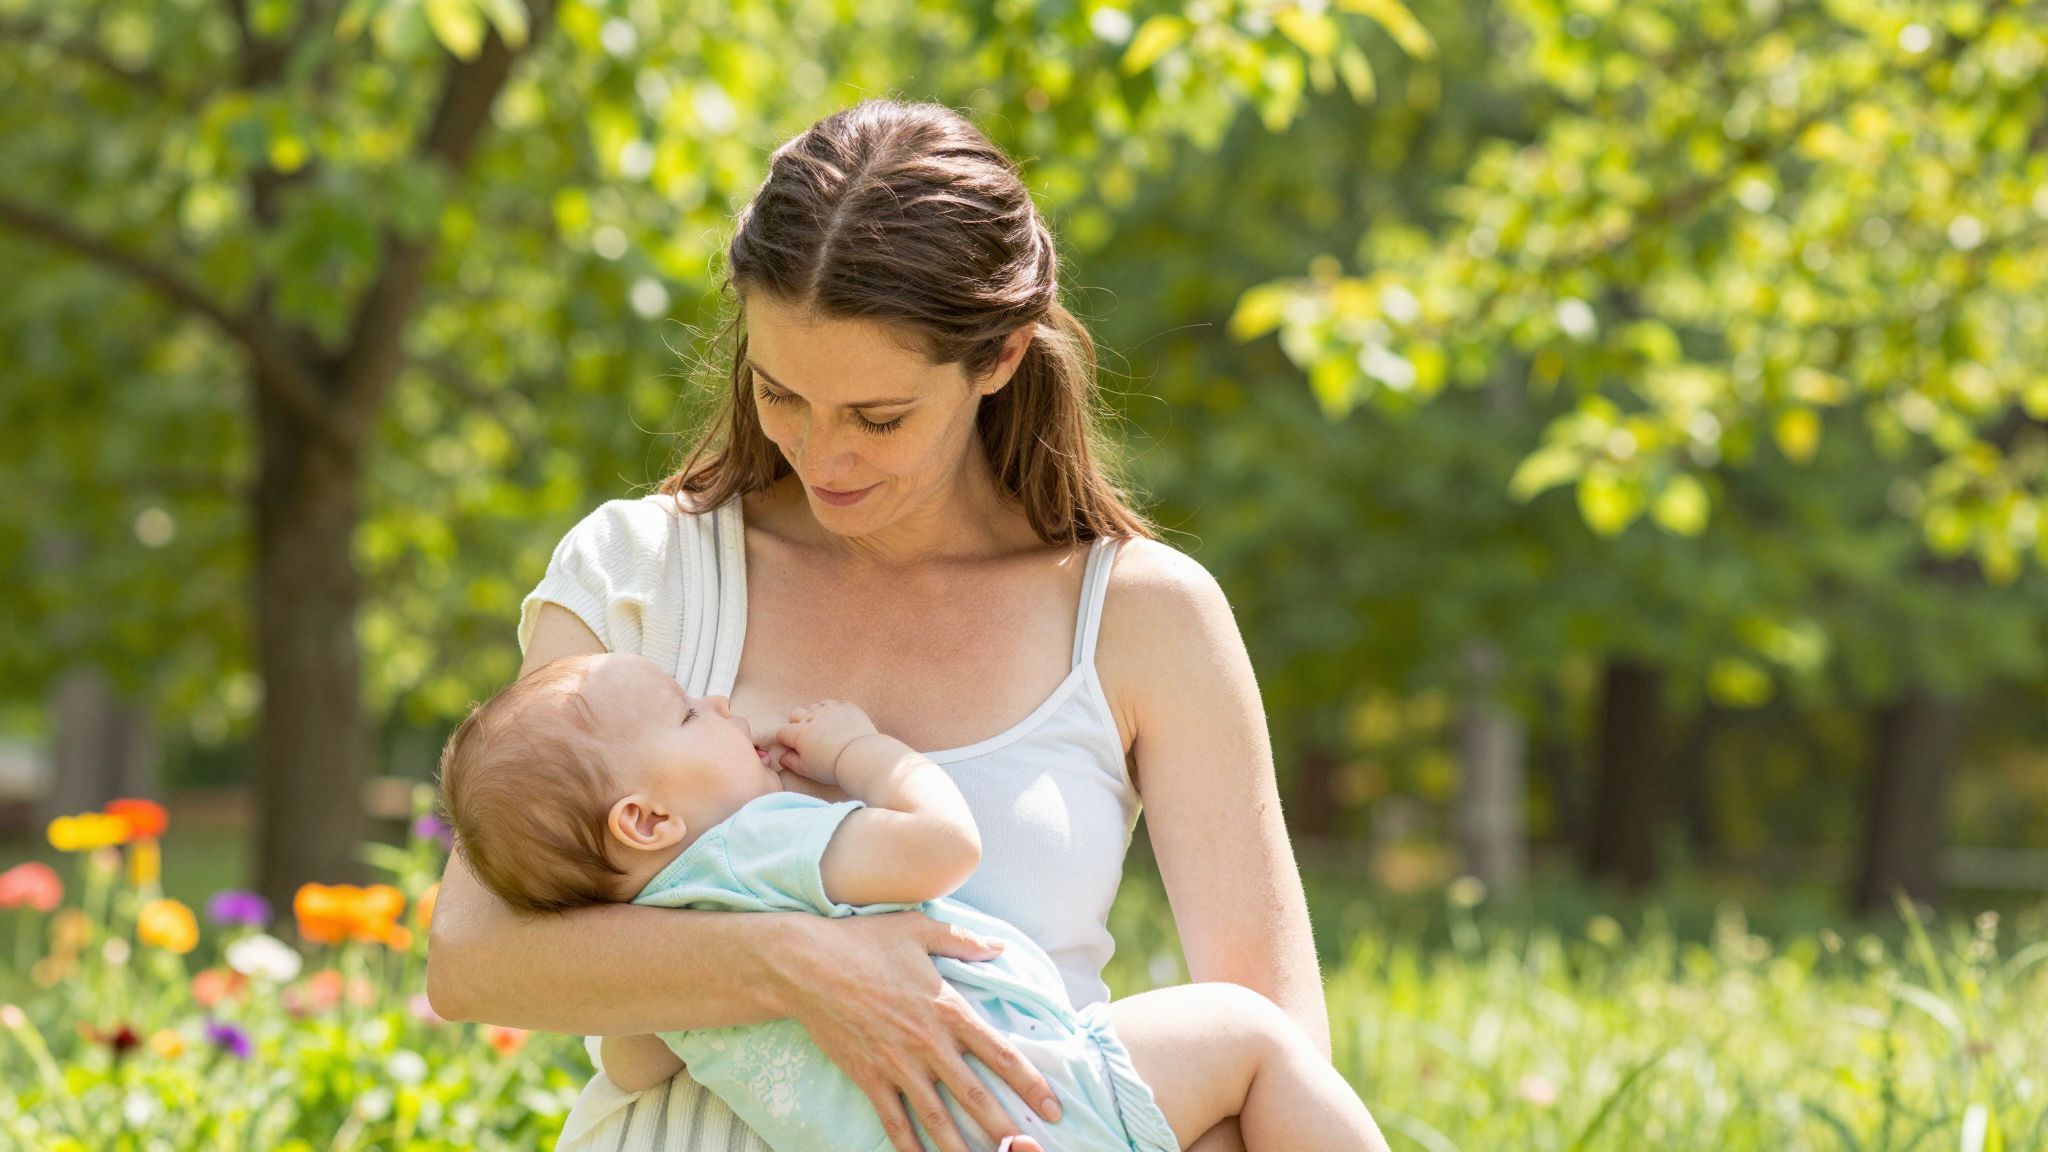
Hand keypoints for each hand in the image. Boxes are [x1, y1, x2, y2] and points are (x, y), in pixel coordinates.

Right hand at [772, 912, 1062, 1151]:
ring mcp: (897, 1065)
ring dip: (963, 1148)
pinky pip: (894, 1122)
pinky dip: (910, 1148)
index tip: (1053, 1106)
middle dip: (1006, 1129)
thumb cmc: (865, 941)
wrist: (807, 965)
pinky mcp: (869, 1078)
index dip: (1030, 1083)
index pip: (1000, 1053)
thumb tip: (999, 947)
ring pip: (938, 1118)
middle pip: (976, 1096)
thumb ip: (964, 941)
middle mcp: (928, 1044)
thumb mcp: (919, 929)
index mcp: (947, 1008)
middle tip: (1030, 1150)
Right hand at [773, 699, 880, 787]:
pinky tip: (840, 724)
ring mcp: (831, 709)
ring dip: (816, 715)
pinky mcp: (848, 707)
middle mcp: (813, 716)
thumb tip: (782, 757)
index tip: (793, 747)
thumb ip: (791, 762)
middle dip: (797, 724)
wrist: (862, 758)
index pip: (783, 731)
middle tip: (808, 738)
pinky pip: (836, 704)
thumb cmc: (832, 767)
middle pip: (796, 713)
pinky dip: (835, 712)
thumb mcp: (807, 770)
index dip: (785, 740)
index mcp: (800, 733)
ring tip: (825, 730)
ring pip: (816, 706)